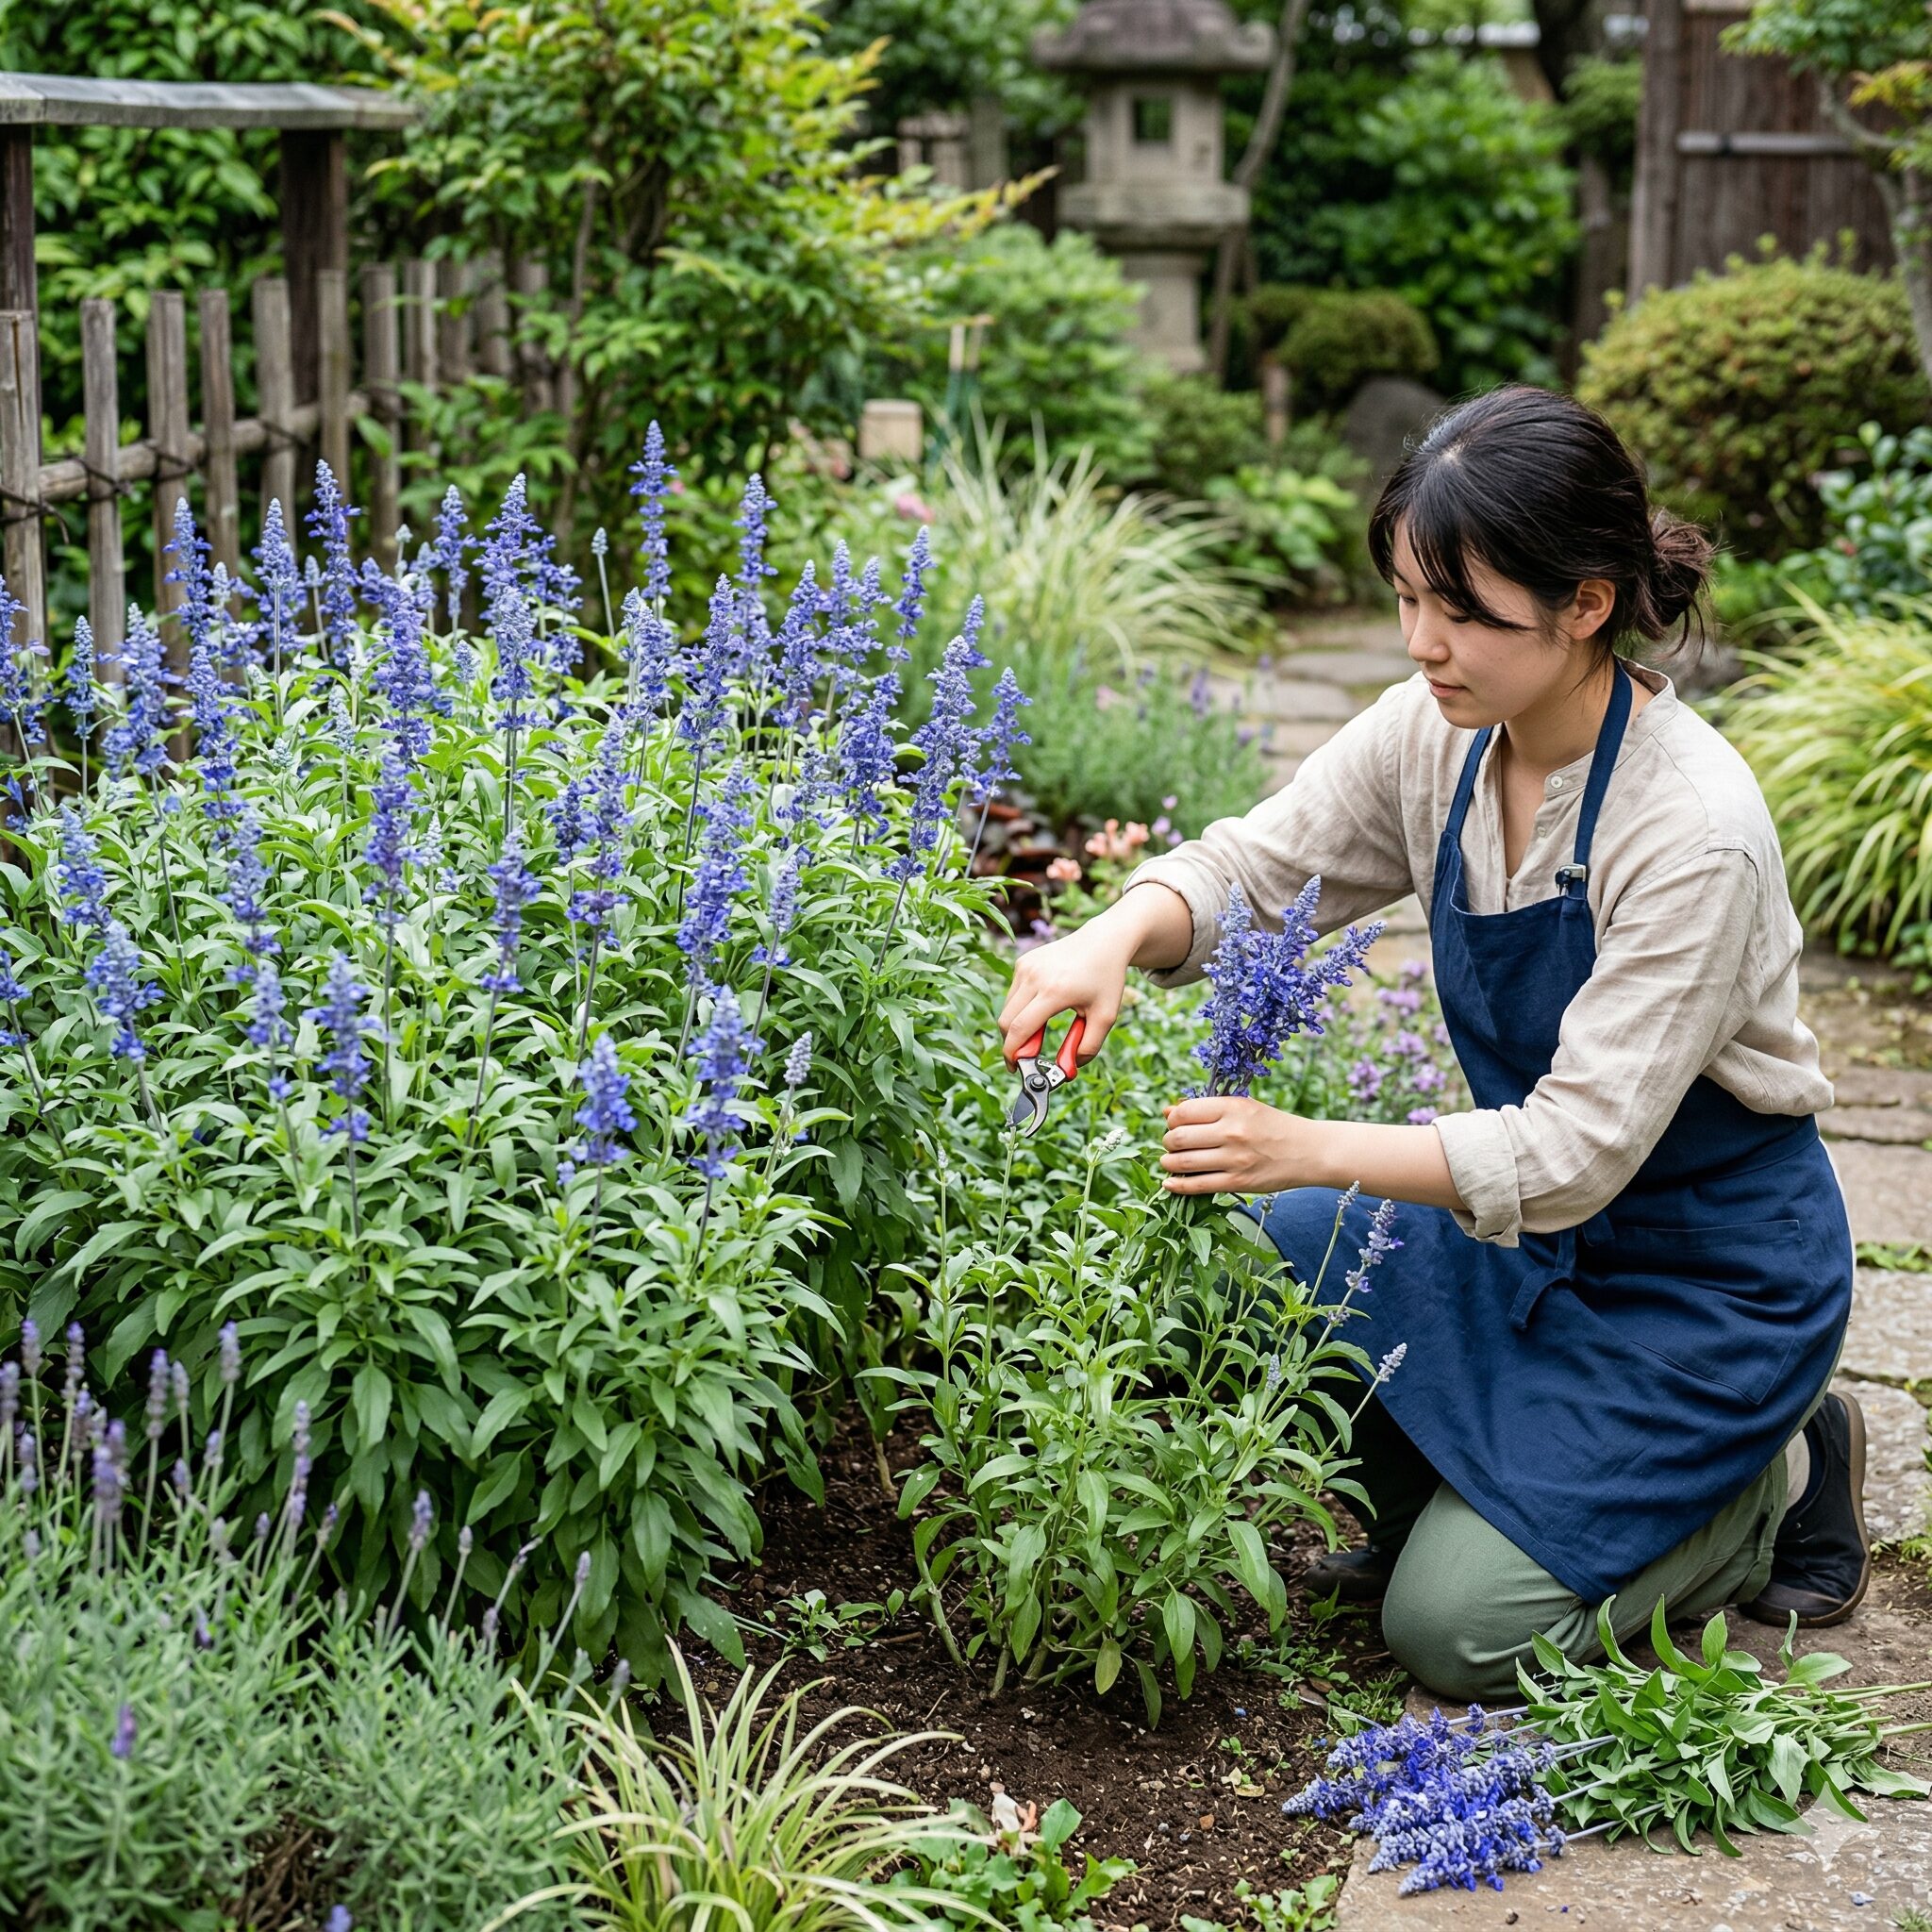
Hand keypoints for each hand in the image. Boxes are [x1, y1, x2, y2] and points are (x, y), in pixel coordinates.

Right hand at [998, 923, 1130, 1067]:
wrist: (1103, 942)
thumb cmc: (1106, 981)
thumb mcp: (1106, 1017)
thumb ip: (1089, 1048)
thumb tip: (1067, 1070)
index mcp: (1055, 991)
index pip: (1019, 1029)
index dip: (1012, 1053)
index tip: (1015, 1068)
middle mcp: (1035, 976)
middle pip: (1006, 1021)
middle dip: (1012, 1044)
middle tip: (1027, 1056)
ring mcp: (1026, 967)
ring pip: (1007, 1009)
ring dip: (1016, 1027)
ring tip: (1039, 1032)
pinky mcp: (1022, 962)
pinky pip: (1013, 995)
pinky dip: (1020, 1009)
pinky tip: (1041, 1008)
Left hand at [1160, 1095, 1310, 1195]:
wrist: (1309, 1151)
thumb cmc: (1273, 1126)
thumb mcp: (1244, 1107)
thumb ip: (1207, 1108)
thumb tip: (1168, 1111)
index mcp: (1232, 1107)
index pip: (1184, 1113)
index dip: (1172, 1120)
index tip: (1174, 1125)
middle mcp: (1232, 1132)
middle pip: (1178, 1138)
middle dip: (1167, 1143)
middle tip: (1171, 1145)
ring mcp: (1235, 1159)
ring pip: (1183, 1162)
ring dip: (1169, 1163)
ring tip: (1170, 1162)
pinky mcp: (1238, 1182)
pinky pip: (1198, 1185)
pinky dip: (1178, 1186)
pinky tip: (1170, 1183)